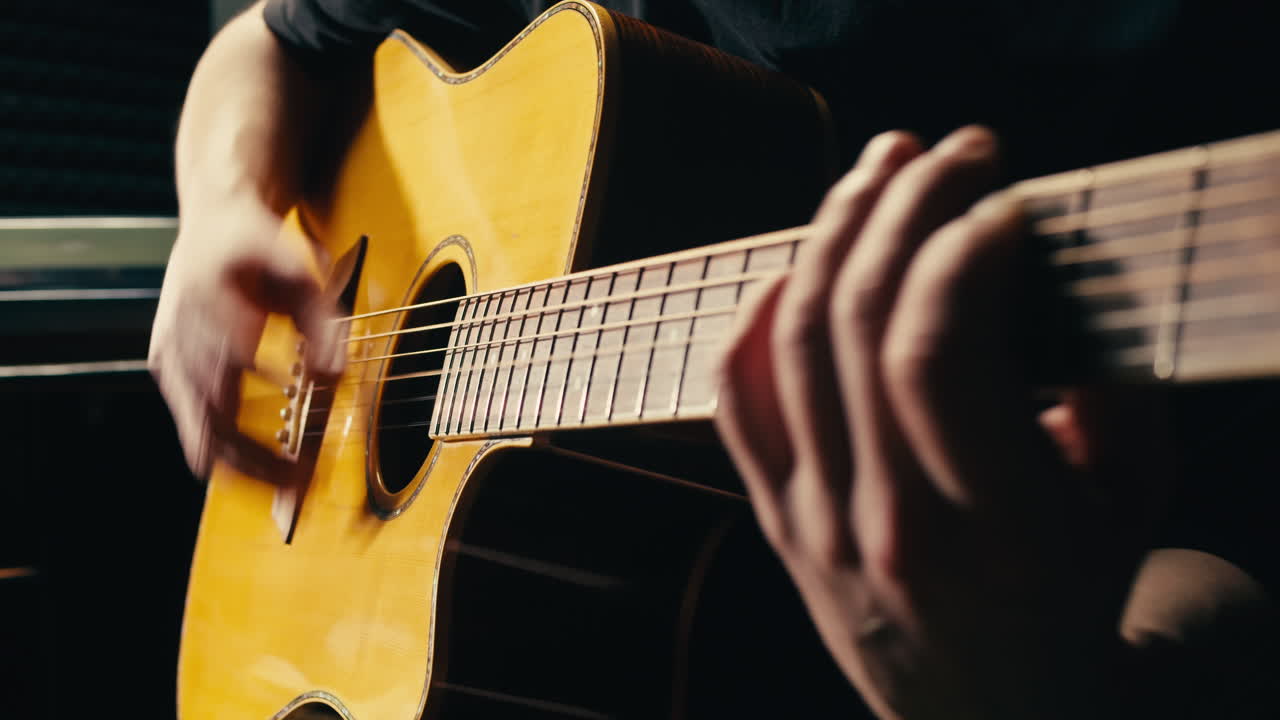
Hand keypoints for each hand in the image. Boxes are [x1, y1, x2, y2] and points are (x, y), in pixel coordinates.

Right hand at [149, 202, 343, 479]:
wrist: (214, 222)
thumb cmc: (261, 247)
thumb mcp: (304, 278)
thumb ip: (323, 330)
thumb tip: (334, 381)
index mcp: (211, 306)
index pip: (232, 383)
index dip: (263, 438)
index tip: (300, 463)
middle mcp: (181, 337)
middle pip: (209, 425)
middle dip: (256, 465)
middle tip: (300, 488)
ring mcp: (169, 356)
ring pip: (198, 433)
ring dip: (244, 466)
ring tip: (288, 485)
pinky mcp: (168, 368)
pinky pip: (193, 422)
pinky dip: (228, 446)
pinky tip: (265, 461)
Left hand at [715, 127, 1165, 717]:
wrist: (999, 714)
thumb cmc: (1076, 598)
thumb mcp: (1133, 506)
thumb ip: (1109, 392)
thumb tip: (1049, 275)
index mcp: (991, 525)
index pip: (937, 350)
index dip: (963, 250)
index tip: (1007, 199)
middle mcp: (888, 522)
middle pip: (856, 325)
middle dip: (900, 210)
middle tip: (944, 150)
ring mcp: (816, 524)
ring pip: (791, 346)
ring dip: (831, 235)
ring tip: (875, 169)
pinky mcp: (777, 524)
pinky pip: (737, 401)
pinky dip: (758, 318)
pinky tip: (802, 262)